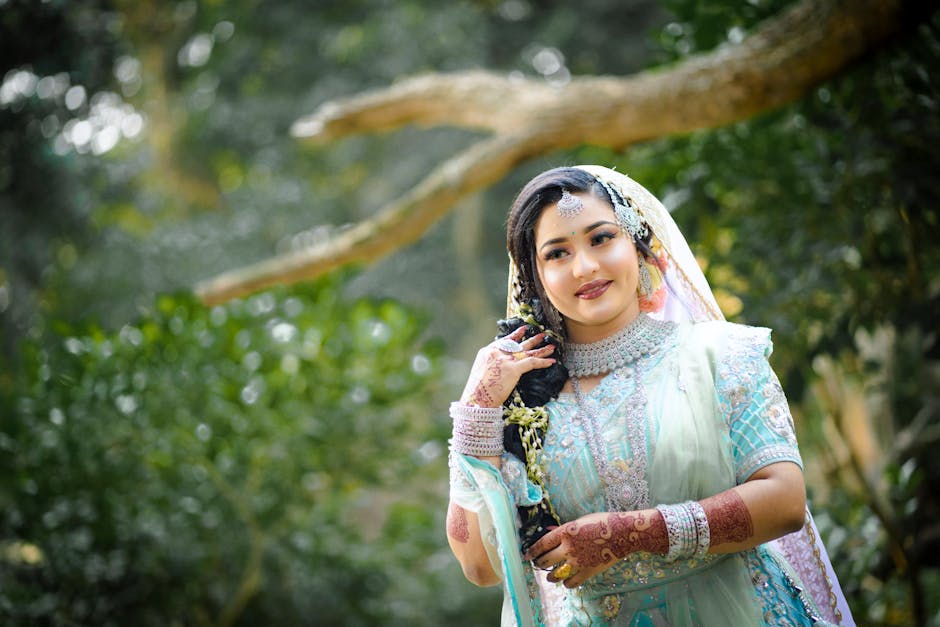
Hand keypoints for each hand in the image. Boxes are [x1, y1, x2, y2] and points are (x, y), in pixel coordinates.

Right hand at [459, 326, 555, 407]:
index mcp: (487, 352)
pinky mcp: (513, 369)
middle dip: (531, 340)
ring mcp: (506, 360)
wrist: (477, 399)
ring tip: (551, 346)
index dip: (515, 335)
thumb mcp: (481, 371)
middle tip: (541, 335)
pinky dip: (543, 362)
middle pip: (518, 344)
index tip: (523, 330)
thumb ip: (492, 365)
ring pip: (528, 352)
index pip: (504, 341)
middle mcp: (497, 353)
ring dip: (541, 349)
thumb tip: (502, 366)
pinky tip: (551, 361)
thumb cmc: (478, 391)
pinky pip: (532, 362)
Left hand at [523, 510, 667, 588]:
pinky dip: (566, 584)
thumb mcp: (580, 521)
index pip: (542, 544)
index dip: (532, 551)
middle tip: (539, 564)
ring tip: (551, 576)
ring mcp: (578, 561)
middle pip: (545, 560)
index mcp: (565, 532)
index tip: (527, 555)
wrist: (622, 533)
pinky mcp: (588, 571)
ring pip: (556, 575)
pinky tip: (566, 582)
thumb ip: (563, 528)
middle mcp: (568, 548)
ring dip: (551, 576)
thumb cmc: (601, 522)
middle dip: (540, 563)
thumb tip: (548, 531)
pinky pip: (571, 583)